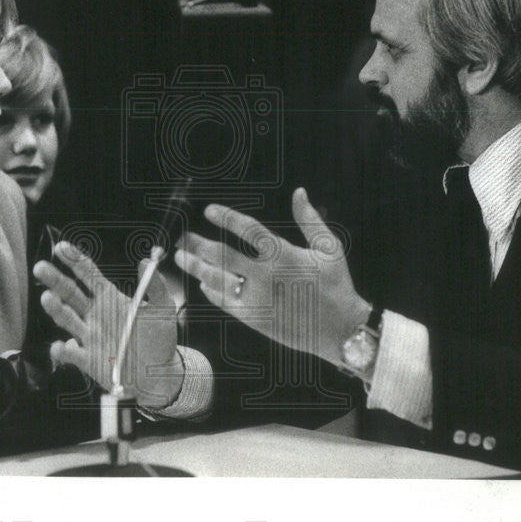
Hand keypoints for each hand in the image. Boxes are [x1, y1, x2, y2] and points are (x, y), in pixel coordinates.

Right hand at [33, 242, 182, 408]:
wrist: (158, 375)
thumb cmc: (160, 339)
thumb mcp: (163, 310)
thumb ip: (156, 286)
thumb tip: (145, 261)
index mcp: (110, 299)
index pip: (88, 275)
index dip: (74, 260)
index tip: (60, 247)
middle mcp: (95, 314)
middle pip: (70, 293)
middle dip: (55, 279)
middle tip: (40, 267)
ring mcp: (89, 336)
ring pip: (66, 319)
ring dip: (55, 308)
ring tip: (47, 297)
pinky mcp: (87, 360)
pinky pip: (70, 354)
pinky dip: (63, 350)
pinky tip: (62, 346)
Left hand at [174, 188, 370, 366]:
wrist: (340, 330)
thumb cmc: (336, 285)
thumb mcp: (329, 247)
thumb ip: (309, 219)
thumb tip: (299, 192)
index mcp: (284, 254)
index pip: (248, 229)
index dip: (226, 218)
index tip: (209, 210)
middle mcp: (266, 276)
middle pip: (223, 255)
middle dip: (198, 244)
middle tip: (183, 237)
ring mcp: (257, 298)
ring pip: (217, 279)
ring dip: (196, 266)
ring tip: (181, 257)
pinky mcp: (254, 318)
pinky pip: (225, 302)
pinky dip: (211, 291)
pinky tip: (203, 282)